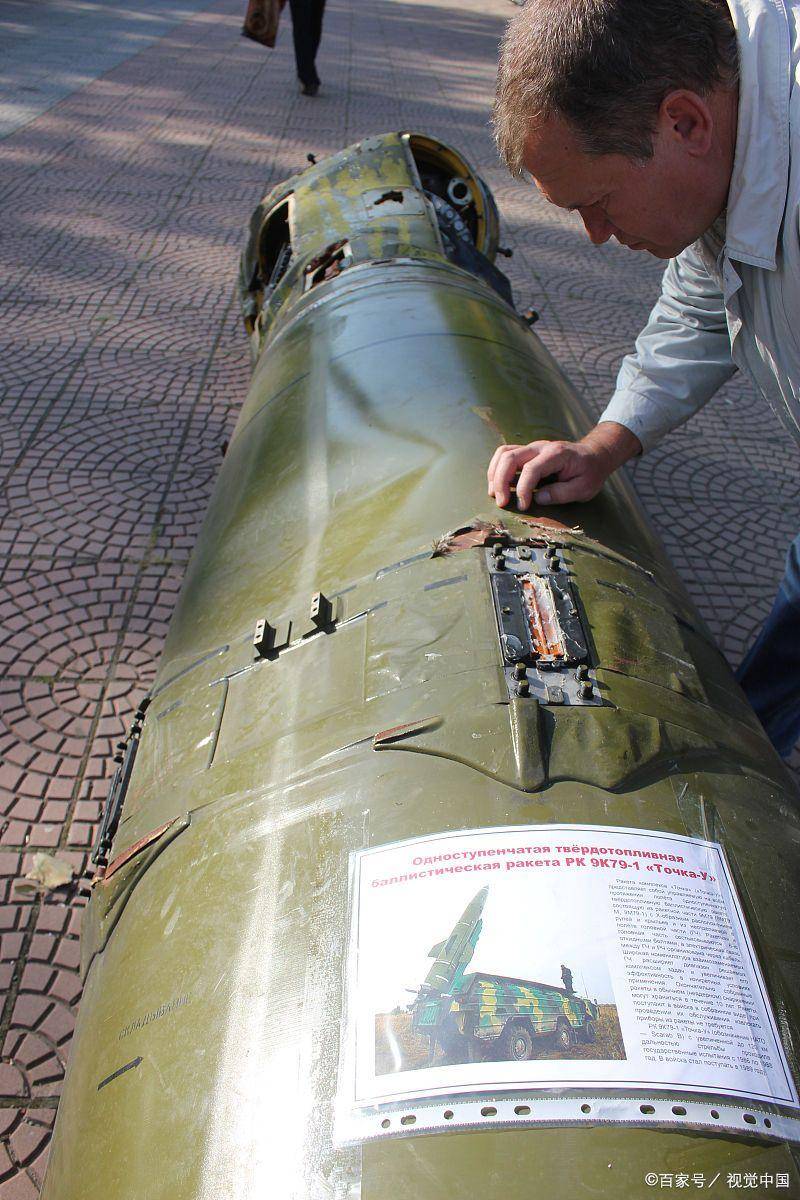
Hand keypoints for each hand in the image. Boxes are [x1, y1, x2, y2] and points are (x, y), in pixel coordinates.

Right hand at [486, 422, 641, 509]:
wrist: (594, 455)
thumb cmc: (590, 472)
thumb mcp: (584, 488)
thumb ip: (562, 493)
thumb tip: (539, 499)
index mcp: (556, 454)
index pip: (531, 469)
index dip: (523, 489)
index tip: (523, 506)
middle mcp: (540, 447)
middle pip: (510, 457)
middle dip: (501, 481)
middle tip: (502, 503)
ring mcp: (532, 448)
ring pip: (503, 453)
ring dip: (495, 474)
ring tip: (494, 494)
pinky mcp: (527, 452)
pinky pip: (505, 455)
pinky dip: (497, 469)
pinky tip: (498, 485)